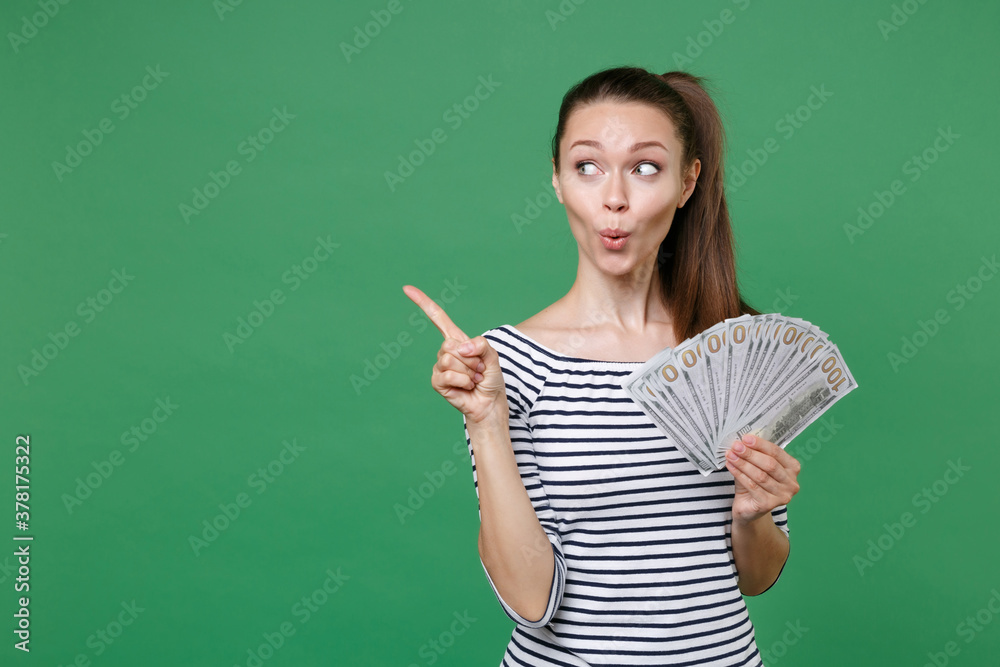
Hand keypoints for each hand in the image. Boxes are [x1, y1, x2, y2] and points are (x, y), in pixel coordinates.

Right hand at [402, 285, 506, 423]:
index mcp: (457, 339)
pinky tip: (466, 386)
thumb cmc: (490, 378)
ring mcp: (439, 366)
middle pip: (450, 344)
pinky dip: (463, 381)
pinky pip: (447, 375)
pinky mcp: (437, 382)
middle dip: (471, 358)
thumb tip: (460, 348)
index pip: (438, 318)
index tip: (406, 288)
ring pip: (449, 360)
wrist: (489, 402)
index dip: (423, 303)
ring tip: (473, 378)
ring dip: (469, 371)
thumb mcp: (492, 355)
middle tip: (478, 369)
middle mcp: (445, 351)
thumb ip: (480, 345)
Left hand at [725, 434, 800, 525]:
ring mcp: (782, 495)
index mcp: (792, 468)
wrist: (748, 508)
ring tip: (730, 455)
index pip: (777, 453)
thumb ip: (753, 455)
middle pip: (770, 464)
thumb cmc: (754, 484)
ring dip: (743, 464)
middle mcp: (791, 483)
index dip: (760, 444)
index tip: (745, 438)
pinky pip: (752, 486)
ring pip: (760, 476)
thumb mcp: (755, 466)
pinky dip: (739, 474)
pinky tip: (730, 466)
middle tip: (736, 446)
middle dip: (750, 454)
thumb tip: (741, 442)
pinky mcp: (769, 505)